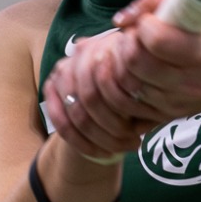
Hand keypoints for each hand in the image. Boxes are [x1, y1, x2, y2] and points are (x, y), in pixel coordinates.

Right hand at [41, 30, 159, 162]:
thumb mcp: (143, 87)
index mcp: (106, 48)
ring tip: (120, 151)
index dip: (125, 113)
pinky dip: (80, 143)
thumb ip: (143, 97)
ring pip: (77, 115)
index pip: (109, 86)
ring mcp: (61, 72)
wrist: (105, 84)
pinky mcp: (50, 89)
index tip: (141, 133)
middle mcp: (79, 55)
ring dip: (99, 139)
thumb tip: (150, 119)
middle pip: (92, 100)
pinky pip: (61, 122)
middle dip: (114, 129)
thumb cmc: (132, 85)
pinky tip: (99, 153)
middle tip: (134, 144)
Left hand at [102, 0, 200, 121]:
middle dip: (127, 43)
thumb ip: (154, 2)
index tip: (149, 21)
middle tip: (135, 35)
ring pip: (127, 83)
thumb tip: (120, 20)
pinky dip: (121, 82)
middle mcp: (190, 84)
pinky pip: (127, 102)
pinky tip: (130, 68)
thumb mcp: (196, 7)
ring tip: (132, 50)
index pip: (156, 40)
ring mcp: (176, 103)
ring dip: (120, 62)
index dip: (144, 26)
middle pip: (135, 62)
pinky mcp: (164, 116)